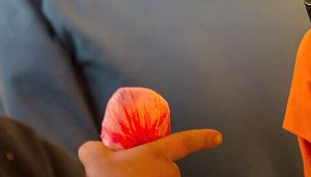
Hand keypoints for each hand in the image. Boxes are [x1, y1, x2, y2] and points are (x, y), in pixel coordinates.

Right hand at [77, 129, 222, 176]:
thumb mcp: (93, 157)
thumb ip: (95, 147)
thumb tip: (92, 148)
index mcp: (157, 154)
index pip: (185, 142)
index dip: (202, 138)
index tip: (217, 137)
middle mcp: (168, 173)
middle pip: (164, 167)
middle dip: (147, 168)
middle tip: (124, 173)